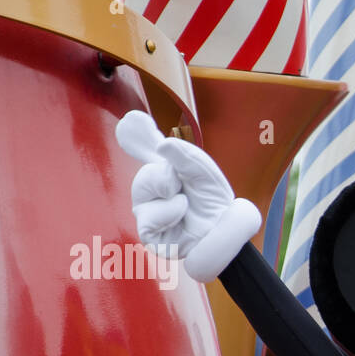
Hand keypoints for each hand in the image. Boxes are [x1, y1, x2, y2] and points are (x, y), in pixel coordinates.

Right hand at [114, 110, 260, 282]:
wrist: (224, 229)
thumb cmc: (212, 201)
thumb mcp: (202, 173)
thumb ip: (184, 156)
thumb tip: (163, 144)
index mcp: (163, 172)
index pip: (143, 152)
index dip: (135, 137)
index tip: (130, 121)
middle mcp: (152, 193)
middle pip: (143, 177)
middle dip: (164, 177)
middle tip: (181, 185)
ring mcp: (149, 213)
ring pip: (142, 196)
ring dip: (171, 198)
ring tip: (185, 205)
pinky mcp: (150, 234)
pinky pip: (148, 219)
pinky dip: (168, 214)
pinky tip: (180, 216)